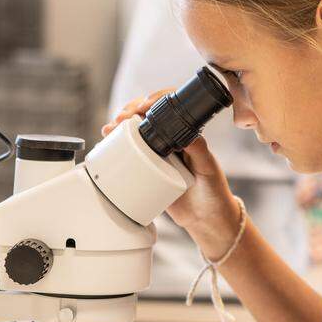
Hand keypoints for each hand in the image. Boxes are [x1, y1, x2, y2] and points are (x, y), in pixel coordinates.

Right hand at [101, 90, 242, 257]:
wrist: (206, 220)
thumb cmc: (214, 192)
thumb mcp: (208, 168)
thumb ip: (199, 149)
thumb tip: (186, 132)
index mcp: (188, 135)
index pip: (169, 109)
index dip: (153, 102)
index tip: (142, 107)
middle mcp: (172, 142)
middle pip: (147, 117)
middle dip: (130, 112)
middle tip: (120, 119)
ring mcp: (159, 156)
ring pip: (137, 133)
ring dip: (121, 126)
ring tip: (110, 128)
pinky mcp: (149, 171)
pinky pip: (132, 155)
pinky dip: (119, 146)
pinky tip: (108, 142)